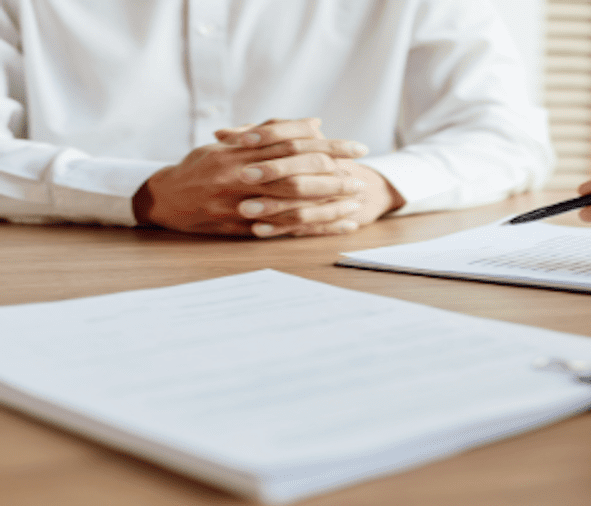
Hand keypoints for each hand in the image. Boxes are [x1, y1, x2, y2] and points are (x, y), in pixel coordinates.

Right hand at [134, 118, 402, 236]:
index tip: (357, 148)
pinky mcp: (241, 228)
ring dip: (328, 204)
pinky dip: (315, 229)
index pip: (293, 144)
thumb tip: (315, 124)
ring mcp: (240, 204)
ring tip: (356, 202)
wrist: (163, 199)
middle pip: (297, 174)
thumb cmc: (201, 167)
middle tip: (360, 178)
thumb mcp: (230, 143)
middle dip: (333, 176)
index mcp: (241, 150)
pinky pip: (284, 229)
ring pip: (292, 203)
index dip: (329, 146)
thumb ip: (271, 132)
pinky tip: (338, 227)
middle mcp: (241, 175)